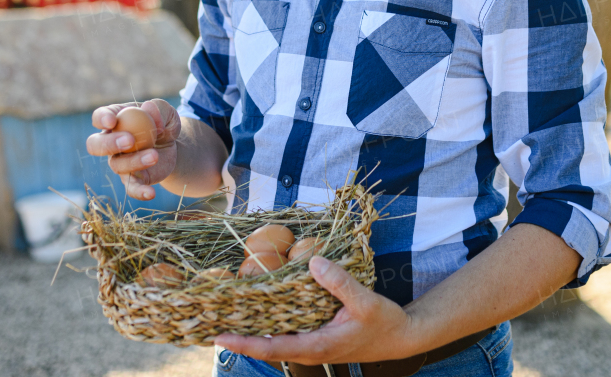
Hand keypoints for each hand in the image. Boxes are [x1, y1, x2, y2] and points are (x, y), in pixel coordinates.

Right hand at [85, 99, 180, 200]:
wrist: (173, 147)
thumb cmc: (163, 123)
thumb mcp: (167, 112)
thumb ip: (159, 108)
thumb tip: (148, 109)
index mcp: (115, 119)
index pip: (99, 117)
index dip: (101, 118)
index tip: (112, 121)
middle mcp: (111, 142)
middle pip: (95, 145)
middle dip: (109, 143)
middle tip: (129, 140)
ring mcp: (119, 162)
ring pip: (117, 164)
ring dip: (135, 160)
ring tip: (155, 155)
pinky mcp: (132, 178)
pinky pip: (130, 188)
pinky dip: (139, 192)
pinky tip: (150, 193)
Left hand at [214, 257, 419, 365]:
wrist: (401, 337)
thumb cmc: (383, 324)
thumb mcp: (365, 302)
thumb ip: (339, 283)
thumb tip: (311, 261)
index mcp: (317, 346)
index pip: (273, 348)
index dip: (245, 342)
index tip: (219, 335)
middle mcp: (309, 348)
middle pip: (266, 345)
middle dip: (239, 335)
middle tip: (208, 321)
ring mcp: (311, 343)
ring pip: (274, 338)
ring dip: (251, 329)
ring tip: (224, 313)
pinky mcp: (315, 335)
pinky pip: (286, 330)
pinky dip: (269, 321)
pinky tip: (258, 306)